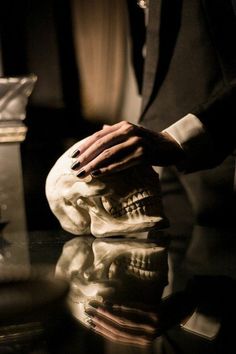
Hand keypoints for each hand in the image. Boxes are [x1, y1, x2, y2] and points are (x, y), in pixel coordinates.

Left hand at [70, 121, 184, 177]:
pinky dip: (107, 169)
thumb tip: (101, 129)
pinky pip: (120, 163)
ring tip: (82, 173)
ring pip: (108, 154)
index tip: (74, 156)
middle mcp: (129, 131)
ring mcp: (136, 142)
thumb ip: (116, 131)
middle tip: (74, 167)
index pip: (99, 136)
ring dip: (93, 165)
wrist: (171, 147)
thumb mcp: (133, 133)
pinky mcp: (142, 154)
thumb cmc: (149, 142)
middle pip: (101, 144)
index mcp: (124, 126)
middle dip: (85, 157)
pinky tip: (97, 174)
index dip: (85, 146)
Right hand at [84, 291, 195, 346]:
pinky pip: (135, 310)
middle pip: (118, 330)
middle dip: (102, 322)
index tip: (91, 324)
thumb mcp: (147, 321)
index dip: (103, 330)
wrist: (185, 306)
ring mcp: (151, 325)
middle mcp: (145, 335)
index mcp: (142, 339)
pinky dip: (123, 306)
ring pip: (125, 321)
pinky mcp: (156, 314)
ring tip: (97, 307)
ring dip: (109, 314)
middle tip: (89, 312)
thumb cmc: (164, 313)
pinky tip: (114, 302)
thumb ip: (132, 319)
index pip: (118, 337)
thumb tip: (111, 310)